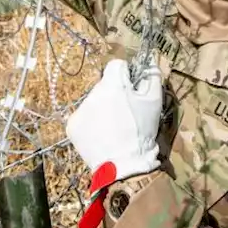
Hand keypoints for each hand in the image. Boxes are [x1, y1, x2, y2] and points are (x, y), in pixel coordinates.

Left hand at [67, 59, 161, 182]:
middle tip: (126, 113)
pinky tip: (102, 135)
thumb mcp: (154, 102)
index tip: (132, 90)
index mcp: (112, 85)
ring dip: (103, 108)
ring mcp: (79, 110)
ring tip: (114, 128)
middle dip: (114, 94)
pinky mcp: (72, 125)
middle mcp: (92, 93)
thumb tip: (150, 60)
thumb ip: (152, 76)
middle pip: (104, 85)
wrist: (124, 166)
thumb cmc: (141, 132)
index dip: (127, 76)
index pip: (116, 65)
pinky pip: (84, 117)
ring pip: (94, 101)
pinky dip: (92, 123)